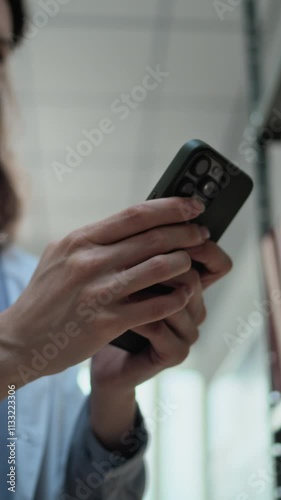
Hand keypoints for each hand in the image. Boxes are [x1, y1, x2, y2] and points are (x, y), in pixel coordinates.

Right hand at [0, 197, 207, 397]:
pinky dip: (175, 298)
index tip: (193, 206)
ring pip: (158, 268)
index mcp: (80, 240)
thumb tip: (133, 226)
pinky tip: (184, 296)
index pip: (134, 215)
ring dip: (184, 263)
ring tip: (192, 264)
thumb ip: (94, 240)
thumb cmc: (46, 296)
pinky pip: (154, 306)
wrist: (21, 340)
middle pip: (152, 238)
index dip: (170, 207)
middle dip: (186, 233)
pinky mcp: (106, 322)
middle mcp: (89, 261)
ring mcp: (98, 292)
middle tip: (201, 234)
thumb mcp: (62, 256)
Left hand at [90, 240, 231, 449]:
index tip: (177, 227)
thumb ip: (139, 250)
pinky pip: (160, 325)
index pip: (216, 262)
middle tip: (127, 256)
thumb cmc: (113, 310)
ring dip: (145, 289)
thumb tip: (144, 214)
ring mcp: (188, 331)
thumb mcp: (126, 275)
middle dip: (159, 264)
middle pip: (192, 274)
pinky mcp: (175, 353)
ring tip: (117, 284)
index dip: (201, 245)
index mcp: (189, 284)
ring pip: (179, 299)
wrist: (102, 356)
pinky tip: (117, 308)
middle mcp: (195, 306)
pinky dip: (136, 314)